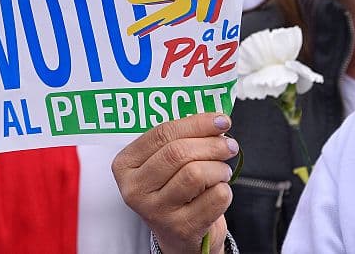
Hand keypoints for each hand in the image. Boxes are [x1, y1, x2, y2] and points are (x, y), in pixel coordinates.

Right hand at [112, 113, 236, 253]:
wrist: (178, 235)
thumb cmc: (172, 188)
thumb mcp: (163, 163)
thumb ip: (179, 139)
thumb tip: (215, 120)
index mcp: (124, 164)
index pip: (162, 133)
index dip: (196, 123)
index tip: (220, 120)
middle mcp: (134, 189)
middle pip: (178, 153)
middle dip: (211, 144)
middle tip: (230, 145)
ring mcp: (155, 211)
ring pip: (196, 174)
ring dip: (219, 168)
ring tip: (222, 171)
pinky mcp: (180, 229)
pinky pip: (214, 198)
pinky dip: (224, 190)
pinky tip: (218, 191)